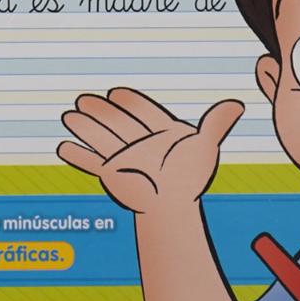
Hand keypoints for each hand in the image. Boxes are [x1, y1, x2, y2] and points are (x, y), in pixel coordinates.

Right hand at [57, 87, 243, 214]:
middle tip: (83, 99)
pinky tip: (63, 148)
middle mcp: (137, 141)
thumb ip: (215, 124)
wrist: (173, 208)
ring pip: (100, 138)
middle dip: (98, 112)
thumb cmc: (188, 179)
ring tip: (69, 116)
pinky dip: (77, 157)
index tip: (115, 92)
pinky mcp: (112, 174)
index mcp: (156, 130)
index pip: (140, 111)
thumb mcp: (203, 147)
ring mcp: (122, 157)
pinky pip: (91, 163)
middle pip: (115, 122)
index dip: (128, 102)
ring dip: (84, 128)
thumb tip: (236, 104)